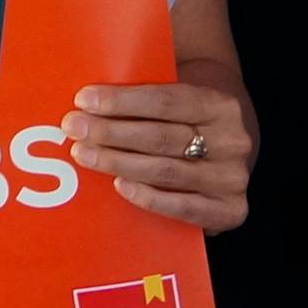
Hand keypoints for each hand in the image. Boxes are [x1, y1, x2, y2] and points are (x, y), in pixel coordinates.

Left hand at [63, 78, 254, 231]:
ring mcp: (232, 179)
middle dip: (111, 132)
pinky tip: (119, 185)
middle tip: (74, 128)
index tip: (84, 100)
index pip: (166, 101)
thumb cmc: (188, 118)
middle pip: (162, 138)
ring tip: (83, 154)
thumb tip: (88, 100)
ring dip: (118, 162)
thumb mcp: (179, 97)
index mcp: (221, 105)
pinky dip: (149, 198)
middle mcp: (233, 142)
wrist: (227, 144)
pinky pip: (183, 208)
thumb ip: (144, 98)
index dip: (123, 101)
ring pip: (167, 171)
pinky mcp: (230, 210)